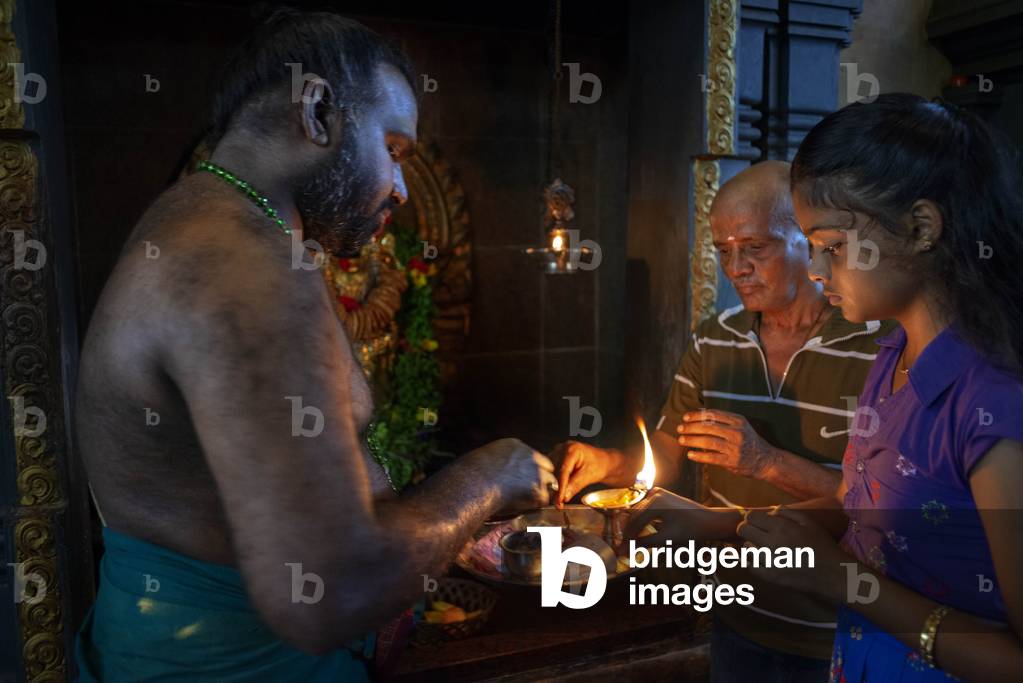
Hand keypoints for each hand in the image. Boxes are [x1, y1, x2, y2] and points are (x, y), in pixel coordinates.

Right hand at [471, 438, 556, 512]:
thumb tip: (497, 470)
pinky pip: (543, 499)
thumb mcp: (485, 456)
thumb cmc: (469, 473)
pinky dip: (535, 505)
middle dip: (541, 478)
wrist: (472, 485)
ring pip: (549, 482)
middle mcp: (529, 455)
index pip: (532, 456)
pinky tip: (523, 507)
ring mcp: (535, 472)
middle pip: (546, 466)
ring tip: (526, 501)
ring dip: (540, 491)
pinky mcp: (537, 489)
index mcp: (515, 445)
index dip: (528, 468)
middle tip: (530, 491)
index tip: (522, 477)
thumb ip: (498, 460)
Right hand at [550, 441, 626, 506]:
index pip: (562, 471)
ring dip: (554, 485)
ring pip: (551, 472)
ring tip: (560, 496)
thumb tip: (564, 496)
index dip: (560, 487)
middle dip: (556, 487)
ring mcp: (558, 451)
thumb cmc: (599, 464)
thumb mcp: (588, 476)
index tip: (559, 499)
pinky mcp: (557, 457)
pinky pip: (552, 470)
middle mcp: (562, 448)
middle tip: (559, 502)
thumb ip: (575, 485)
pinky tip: (560, 489)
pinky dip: (555, 481)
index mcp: (571, 450)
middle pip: (554, 471)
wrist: (603, 461)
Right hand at [623, 488, 737, 546]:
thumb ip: (644, 543)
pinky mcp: (662, 495)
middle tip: (623, 547)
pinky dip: (643, 518)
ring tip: (630, 541)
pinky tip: (641, 530)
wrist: (708, 521)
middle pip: (635, 515)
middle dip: (629, 532)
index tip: (621, 550)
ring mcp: (658, 493)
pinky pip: (646, 507)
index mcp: (655, 503)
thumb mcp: (666, 539)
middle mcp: (655, 494)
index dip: (627, 538)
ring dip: (635, 526)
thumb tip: (625, 550)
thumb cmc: (690, 531)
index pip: (634, 522)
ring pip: (640, 511)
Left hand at [678, 409, 778, 478]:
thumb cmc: (749, 441)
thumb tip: (699, 415)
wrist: (766, 460)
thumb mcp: (741, 426)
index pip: (713, 415)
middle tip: (680, 428)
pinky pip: (712, 457)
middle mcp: (736, 432)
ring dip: (692, 440)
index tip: (685, 417)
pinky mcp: (732, 461)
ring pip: (708, 441)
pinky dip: (699, 456)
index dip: (697, 415)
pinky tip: (690, 454)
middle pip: (708, 427)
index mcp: (737, 421)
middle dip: (691, 427)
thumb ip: (723, 421)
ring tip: (681, 440)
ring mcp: (734, 447)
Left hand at [736, 506, 847, 600]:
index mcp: (781, 528)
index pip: (750, 516)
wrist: (832, 573)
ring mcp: (770, 562)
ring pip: (746, 548)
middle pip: (743, 530)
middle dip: (748, 528)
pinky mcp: (770, 577)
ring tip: (765, 547)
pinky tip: (763, 560)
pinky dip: (753, 562)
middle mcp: (772, 544)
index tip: (759, 521)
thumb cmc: (821, 545)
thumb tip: (770, 510)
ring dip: (752, 545)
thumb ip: (787, 512)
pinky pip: (750, 566)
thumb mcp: (808, 522)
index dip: (753, 517)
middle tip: (758, 532)